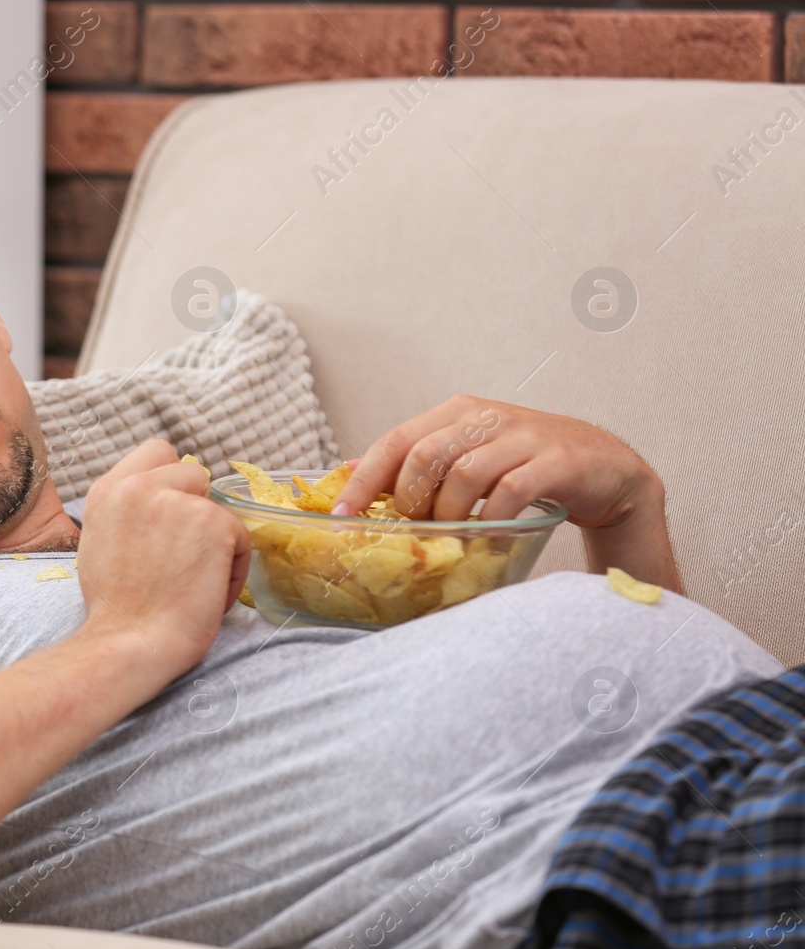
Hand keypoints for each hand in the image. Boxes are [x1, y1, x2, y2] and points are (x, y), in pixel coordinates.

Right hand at [76, 439, 250, 681]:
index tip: (170, 520)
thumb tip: (160, 504)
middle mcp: (139, 485)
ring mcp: (178, 501)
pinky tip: (208, 593)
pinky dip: (233, 568)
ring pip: (219, 508)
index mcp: (108, 490)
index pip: (157, 452)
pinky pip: (240, 538)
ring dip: (216, 542)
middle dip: (197, 509)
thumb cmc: (117, 611)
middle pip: (194, 472)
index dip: (171, 482)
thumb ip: (127, 512)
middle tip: (184, 557)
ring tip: (194, 583)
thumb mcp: (101, 543)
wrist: (130, 644)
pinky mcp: (214, 523)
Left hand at [330, 395, 680, 589]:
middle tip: (411, 530)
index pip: (396, 440)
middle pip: (425, 454)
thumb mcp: (467, 456)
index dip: (365, 480)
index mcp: (458, 412)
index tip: (342, 517)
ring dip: (449, 514)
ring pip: (465, 473)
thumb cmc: (527, 466)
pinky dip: (491, 518)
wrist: (606, 469)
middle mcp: (488, 417)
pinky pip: (511, 492)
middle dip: (408, 500)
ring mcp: (525, 436)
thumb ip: (416, 461)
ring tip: (450, 536)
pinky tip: (487, 534)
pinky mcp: (558, 461)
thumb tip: (351, 471)